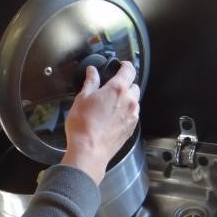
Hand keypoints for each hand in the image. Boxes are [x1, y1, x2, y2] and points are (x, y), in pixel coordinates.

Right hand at [61, 61, 139, 184]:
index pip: (129, 70)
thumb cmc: (83, 124)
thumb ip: (91, 82)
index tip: (120, 65)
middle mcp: (129, 101)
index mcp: (117, 89)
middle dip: (125, 84)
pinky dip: (125, 112)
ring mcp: (132, 116)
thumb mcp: (82, 98)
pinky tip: (112, 117)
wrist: (89, 151)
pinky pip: (132, 115)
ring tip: (110, 104)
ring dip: (126, 99)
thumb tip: (92, 71)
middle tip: (111, 87)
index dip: (125, 65)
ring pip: (134, 101)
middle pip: (134, 86)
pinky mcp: (131, 129)